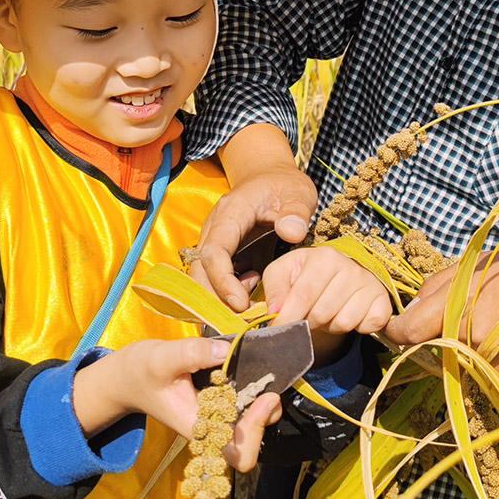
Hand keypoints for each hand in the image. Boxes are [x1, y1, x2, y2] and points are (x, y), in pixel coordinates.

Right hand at [71, 337, 281, 470]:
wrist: (128, 377)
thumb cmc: (140, 372)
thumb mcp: (160, 357)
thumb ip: (192, 353)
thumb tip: (225, 350)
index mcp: (198, 427)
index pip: (237, 452)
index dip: (256, 432)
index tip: (262, 400)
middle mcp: (211, 426)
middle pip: (252, 438)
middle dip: (266, 414)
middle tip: (270, 387)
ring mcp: (216, 415)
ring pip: (253, 420)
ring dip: (262, 400)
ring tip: (263, 374)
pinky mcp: (219, 402)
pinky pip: (244, 402)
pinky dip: (253, 387)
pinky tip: (252, 366)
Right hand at [192, 124, 317, 311]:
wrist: (269, 176)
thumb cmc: (284, 184)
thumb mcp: (298, 192)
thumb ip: (296, 210)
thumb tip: (292, 233)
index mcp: (230, 213)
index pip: (215, 252)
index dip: (223, 281)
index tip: (242, 304)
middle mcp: (214, 229)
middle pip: (200, 271)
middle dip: (215, 299)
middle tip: (242, 322)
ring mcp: (214, 241)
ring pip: (202, 278)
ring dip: (219, 299)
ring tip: (250, 309)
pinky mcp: (220, 252)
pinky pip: (213, 278)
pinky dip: (225, 293)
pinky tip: (250, 294)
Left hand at [263, 246, 392, 363]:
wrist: (337, 276)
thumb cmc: (305, 275)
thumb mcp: (283, 273)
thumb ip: (274, 289)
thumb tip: (275, 312)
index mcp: (324, 257)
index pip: (303, 295)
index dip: (288, 317)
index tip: (277, 331)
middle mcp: (350, 267)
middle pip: (322, 313)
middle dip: (309, 322)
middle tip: (307, 315)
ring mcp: (369, 283)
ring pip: (343, 323)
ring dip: (330, 326)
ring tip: (327, 313)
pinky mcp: (383, 300)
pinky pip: (368, 326)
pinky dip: (358, 328)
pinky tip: (349, 315)